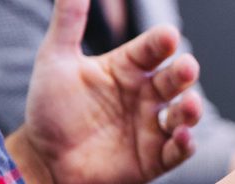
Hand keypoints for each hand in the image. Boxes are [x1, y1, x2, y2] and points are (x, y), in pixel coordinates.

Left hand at [4, 0, 202, 182]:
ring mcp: (151, 126)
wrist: (42, 160)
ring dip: (191, 109)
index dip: (161, 43)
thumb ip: (69, 22)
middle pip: (174, 79)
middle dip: (184, 72)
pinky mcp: (154, 158)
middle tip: (186, 67)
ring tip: (189, 104)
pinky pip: (177, 150)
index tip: (167, 36)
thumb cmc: (50, 110)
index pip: (152, 49)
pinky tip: (181, 136)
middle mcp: (145, 95)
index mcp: (128, 68)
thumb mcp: (55, 61)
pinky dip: (184, 144)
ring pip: (183, 113)